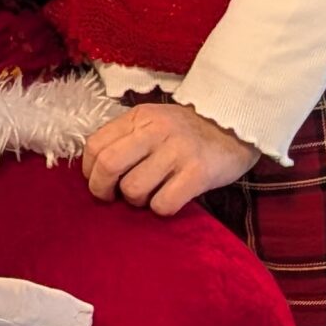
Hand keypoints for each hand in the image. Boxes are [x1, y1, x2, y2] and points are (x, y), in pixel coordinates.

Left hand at [83, 103, 258, 216]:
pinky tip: (170, 198)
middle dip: (102, 190)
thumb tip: (94, 171)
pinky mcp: (197, 173)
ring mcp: (177, 151)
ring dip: (137, 200)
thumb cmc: (188, 132)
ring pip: (133, 189)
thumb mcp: (154, 123)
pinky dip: (161, 208)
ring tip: (151, 193)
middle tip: (113, 197)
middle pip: (108, 166)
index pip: (95, 145)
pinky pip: (163, 204)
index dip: (89, 171)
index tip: (100, 181)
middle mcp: (156, 130)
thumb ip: (126, 139)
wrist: (236, 129)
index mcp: (140, 117)